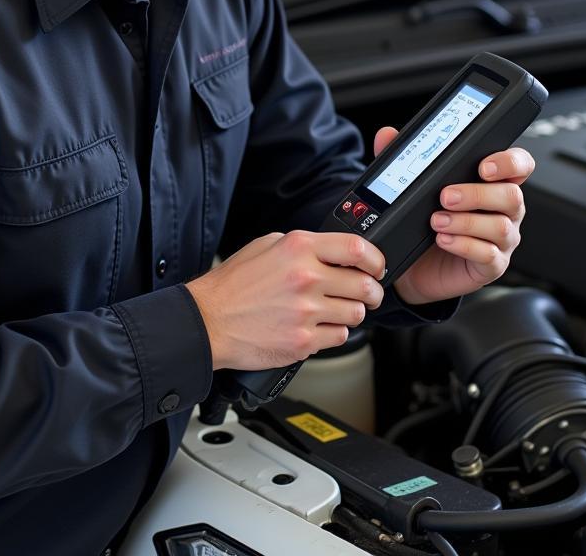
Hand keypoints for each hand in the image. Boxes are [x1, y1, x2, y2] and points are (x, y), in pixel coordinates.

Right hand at [185, 230, 385, 369]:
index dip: (376, 259)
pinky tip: (317, 326)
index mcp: (298, 248)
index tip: (377, 266)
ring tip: (335, 310)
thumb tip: (333, 252)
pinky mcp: (303, 340)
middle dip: (372, 291)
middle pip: (364, 285)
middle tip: (367, 293)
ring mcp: (305, 311)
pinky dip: (333, 332)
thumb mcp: (266, 245)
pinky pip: (339, 337)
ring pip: (356, 314)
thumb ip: (303, 246)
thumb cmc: (233, 285)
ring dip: (352, 312)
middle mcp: (306, 277)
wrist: (208, 321)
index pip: (357, 249)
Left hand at [371, 127, 533, 305]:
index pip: (519, 165)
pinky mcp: (492, 265)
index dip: (509, 162)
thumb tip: (387, 135)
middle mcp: (504, 210)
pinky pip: (489, 254)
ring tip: (437, 221)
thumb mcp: (414, 191)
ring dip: (466, 221)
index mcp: (493, 184)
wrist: (417, 269)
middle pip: (511, 195)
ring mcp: (502, 239)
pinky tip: (444, 240)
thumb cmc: (424, 225)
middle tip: (445, 196)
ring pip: (501, 226)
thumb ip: (405, 161)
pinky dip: (464, 245)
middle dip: (477, 193)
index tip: (483, 166)